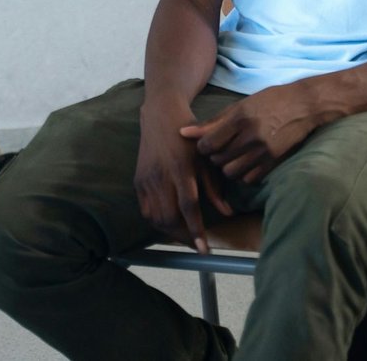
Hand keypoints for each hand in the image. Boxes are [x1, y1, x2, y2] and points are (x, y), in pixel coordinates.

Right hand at [135, 107, 232, 253]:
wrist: (161, 116)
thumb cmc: (190, 136)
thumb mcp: (207, 158)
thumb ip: (215, 188)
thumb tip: (228, 213)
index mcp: (181, 169)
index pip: (188, 207)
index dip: (196, 230)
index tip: (204, 249)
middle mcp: (161, 176)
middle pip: (169, 218)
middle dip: (184, 236)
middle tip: (197, 244)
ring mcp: (146, 179)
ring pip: (155, 218)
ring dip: (170, 232)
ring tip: (185, 237)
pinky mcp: (138, 181)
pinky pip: (145, 210)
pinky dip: (157, 222)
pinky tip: (169, 224)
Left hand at [178, 85, 320, 182]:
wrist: (304, 105)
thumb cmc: (270, 101)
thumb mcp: (241, 105)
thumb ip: (213, 122)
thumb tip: (183, 133)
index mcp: (240, 118)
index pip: (208, 144)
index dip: (203, 147)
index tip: (208, 143)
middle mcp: (251, 136)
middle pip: (218, 160)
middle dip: (215, 157)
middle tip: (221, 149)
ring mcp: (263, 151)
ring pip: (231, 172)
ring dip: (228, 167)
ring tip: (233, 156)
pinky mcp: (274, 162)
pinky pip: (249, 179)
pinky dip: (244, 174)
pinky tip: (247, 162)